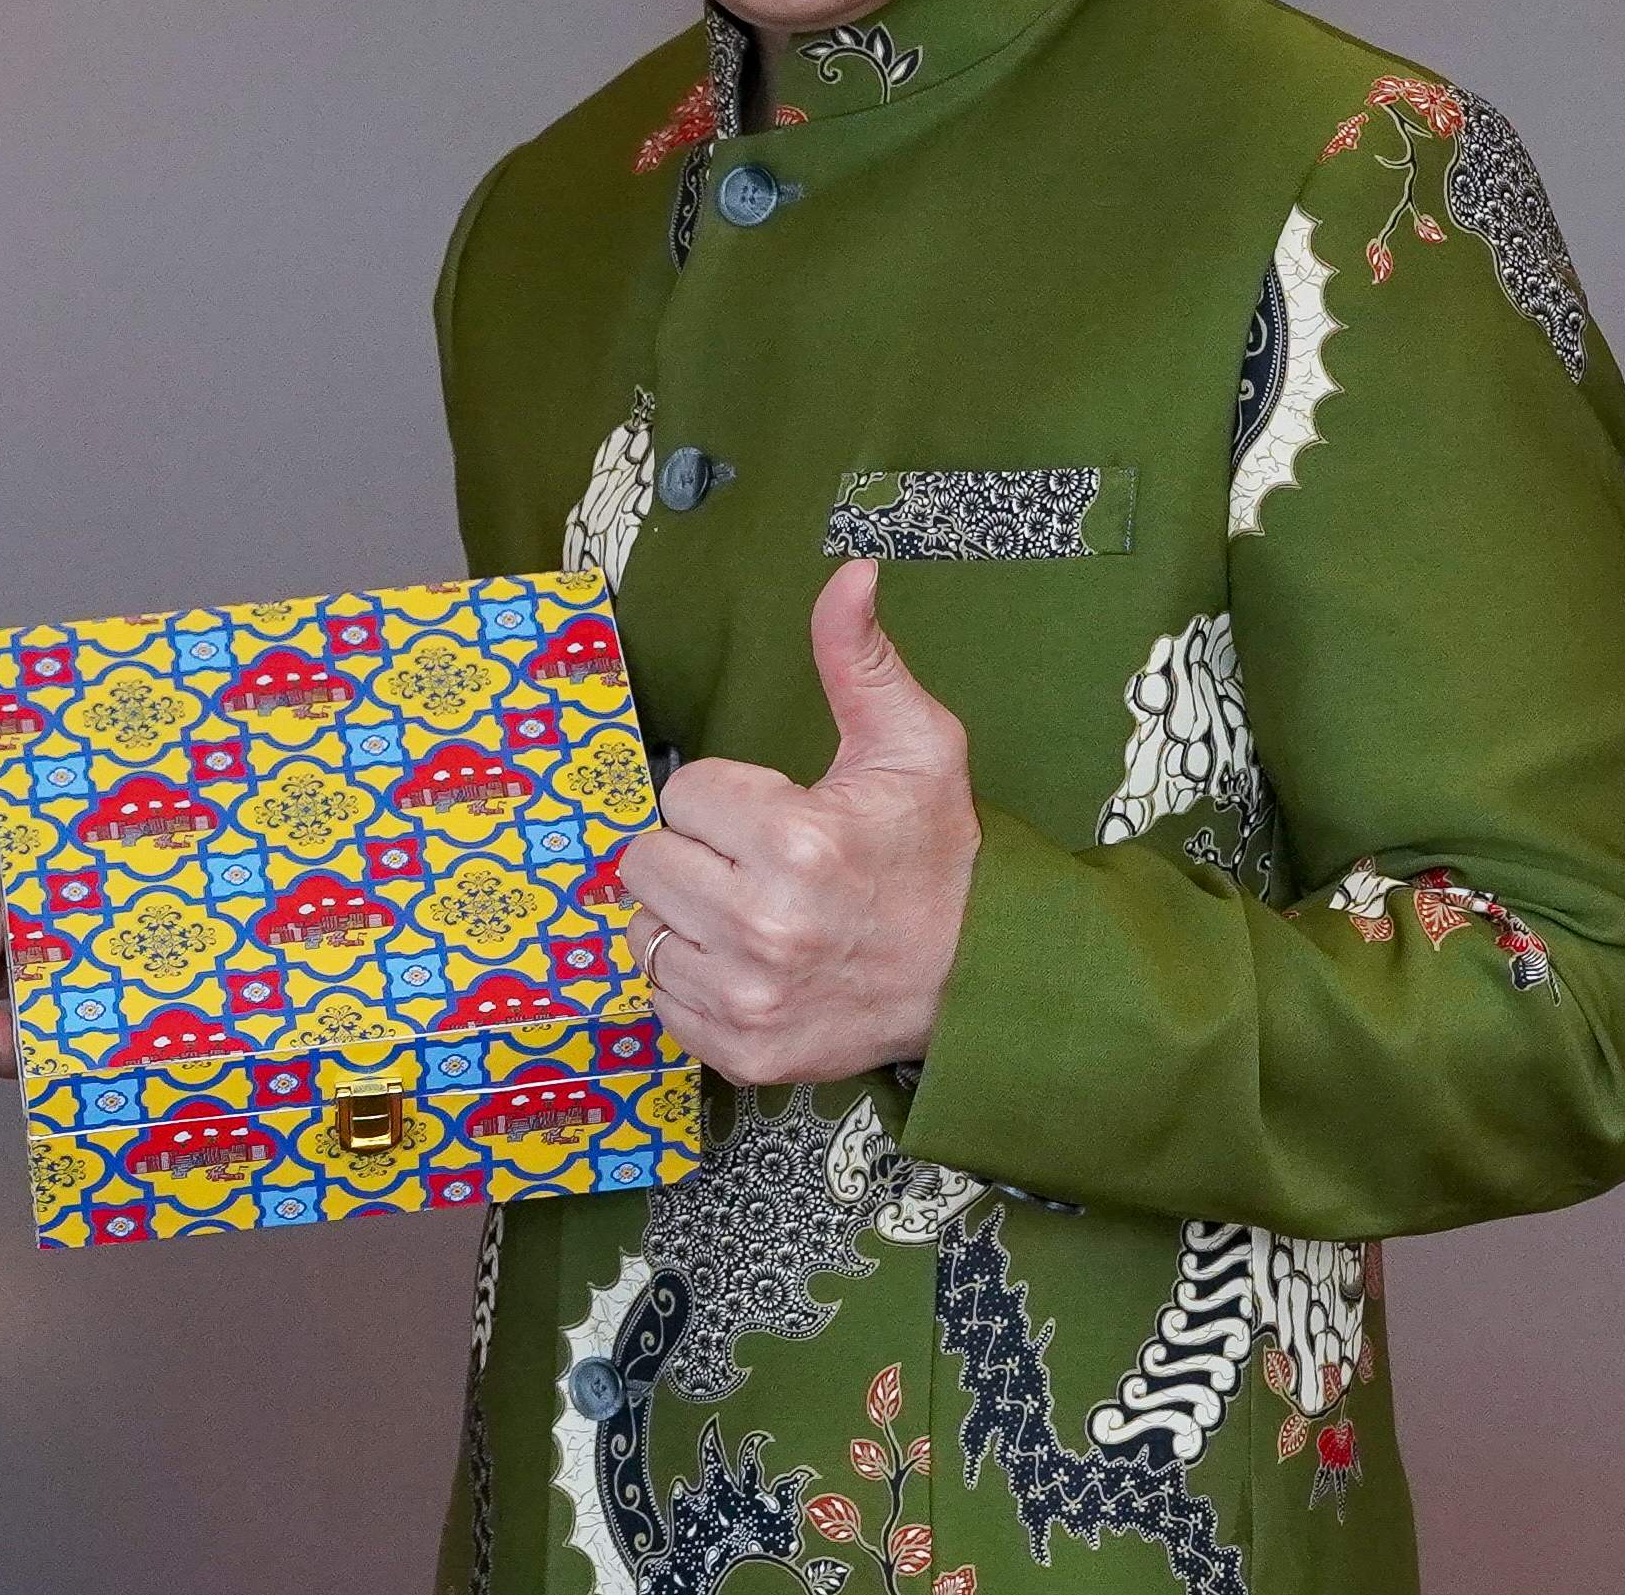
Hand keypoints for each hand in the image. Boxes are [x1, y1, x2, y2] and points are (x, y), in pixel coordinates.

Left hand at [624, 559, 978, 1085]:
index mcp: (797, 842)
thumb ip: (860, 660)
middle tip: (759, 865)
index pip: (685, 793)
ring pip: (643, 928)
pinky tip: (748, 964)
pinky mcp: (740, 1051)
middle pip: (646, 861)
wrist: (981, 980)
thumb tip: (849, 573)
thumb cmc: (938, 856)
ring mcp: (747, 999)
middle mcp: (762, 927)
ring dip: (685, 916)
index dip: (729, 799)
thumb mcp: (916, 746)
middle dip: (696, 853)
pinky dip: (690, 978)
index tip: (780, 817)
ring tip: (753, 915)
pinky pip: (658, 995)